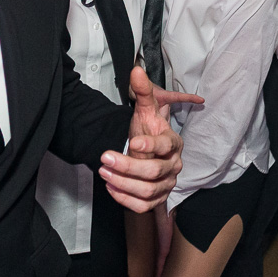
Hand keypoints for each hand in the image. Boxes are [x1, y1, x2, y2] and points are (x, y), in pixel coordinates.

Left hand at [99, 66, 199, 212]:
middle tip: (104, 158)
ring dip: (123, 183)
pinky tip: (111, 187)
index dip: (151, 145)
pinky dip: (125, 199)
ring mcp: (167, 184)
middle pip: (154, 172)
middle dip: (127, 166)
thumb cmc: (147, 130)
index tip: (133, 141)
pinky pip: (143, 206)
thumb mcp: (145, 109)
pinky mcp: (157, 199)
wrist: (146, 150)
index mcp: (174, 143)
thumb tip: (135, 70)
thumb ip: (142, 91)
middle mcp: (174, 166)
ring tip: (103, 172)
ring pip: (147, 191)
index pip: (167, 146)